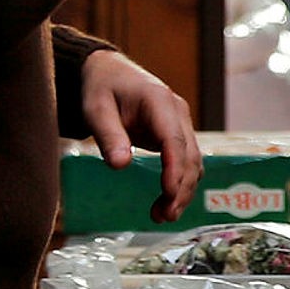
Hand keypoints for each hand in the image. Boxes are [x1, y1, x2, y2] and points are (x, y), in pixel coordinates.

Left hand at [81, 49, 201, 222]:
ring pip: (193, 161)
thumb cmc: (101, 88)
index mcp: (160, 102)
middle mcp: (177, 112)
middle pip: (190, 155)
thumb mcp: (96, 109)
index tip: (169, 193)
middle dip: (181, 188)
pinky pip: (185, 160)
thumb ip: (109, 136)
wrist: (108, 72)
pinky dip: (180, 182)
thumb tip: (120, 166)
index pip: (175, 139)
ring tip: (163, 216)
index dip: (175, 168)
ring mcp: (180, 123)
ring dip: (183, 189)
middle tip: (165, 216)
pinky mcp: (176, 134)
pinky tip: (167, 200)